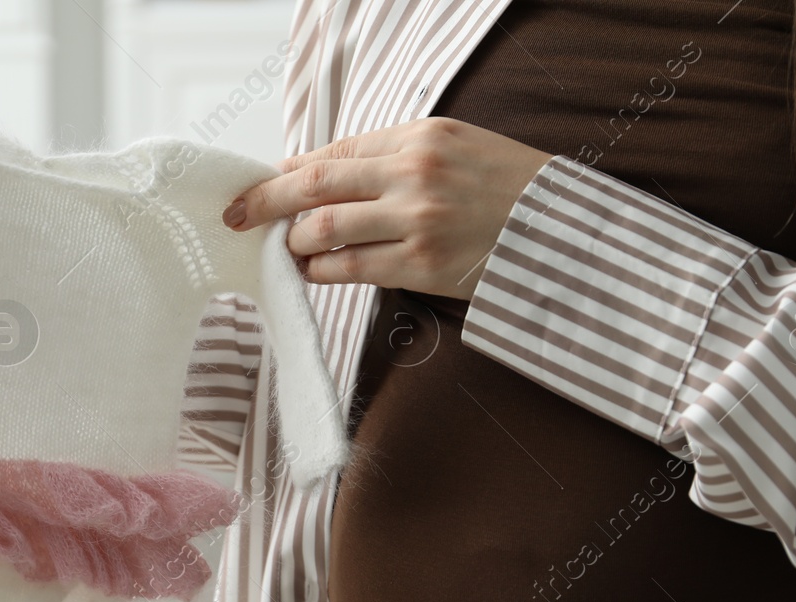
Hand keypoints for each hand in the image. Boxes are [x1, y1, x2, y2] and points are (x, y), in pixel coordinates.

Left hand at [222, 117, 550, 297]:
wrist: (559, 233)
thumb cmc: (504, 190)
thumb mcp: (452, 149)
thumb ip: (387, 156)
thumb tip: (314, 168)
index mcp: (419, 136)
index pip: (334, 152)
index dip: (289, 171)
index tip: (264, 186)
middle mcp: (413, 173)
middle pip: (314, 185)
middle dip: (264, 201)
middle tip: (236, 215)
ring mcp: (415, 221)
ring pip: (323, 230)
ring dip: (293, 242)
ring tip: (286, 249)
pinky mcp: (420, 265)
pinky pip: (349, 270)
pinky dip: (320, 271)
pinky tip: (312, 271)